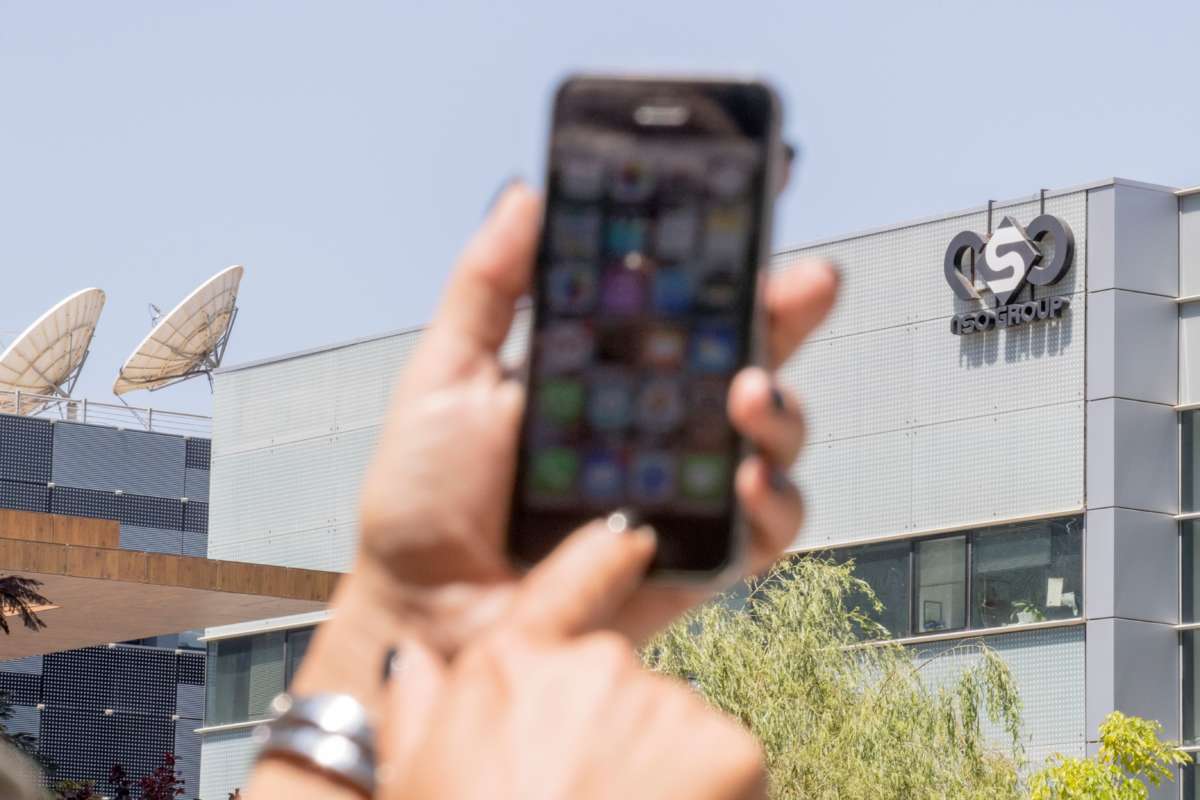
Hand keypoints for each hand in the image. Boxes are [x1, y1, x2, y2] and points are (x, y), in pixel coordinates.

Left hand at [348, 183, 838, 651]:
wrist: (425, 613)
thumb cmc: (425, 501)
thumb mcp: (445, 375)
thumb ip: (489, 286)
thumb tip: (526, 191)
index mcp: (606, 371)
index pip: (681, 302)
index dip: (724, 253)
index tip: (757, 194)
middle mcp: (658, 423)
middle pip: (747, 355)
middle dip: (788, 312)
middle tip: (806, 282)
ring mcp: (685, 488)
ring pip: (774, 435)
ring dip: (783, 407)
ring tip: (752, 395)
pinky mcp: (701, 557)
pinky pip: (768, 526)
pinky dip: (773, 500)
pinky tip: (746, 481)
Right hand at [379, 521, 766, 799]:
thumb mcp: (415, 783)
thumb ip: (415, 709)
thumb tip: (412, 662)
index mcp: (511, 666)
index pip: (563, 587)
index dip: (600, 559)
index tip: (632, 540)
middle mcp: (593, 664)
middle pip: (616, 680)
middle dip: (610, 728)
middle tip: (586, 794)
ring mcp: (665, 700)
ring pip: (671, 724)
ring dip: (658, 766)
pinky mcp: (729, 748)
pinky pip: (724, 762)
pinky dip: (711, 793)